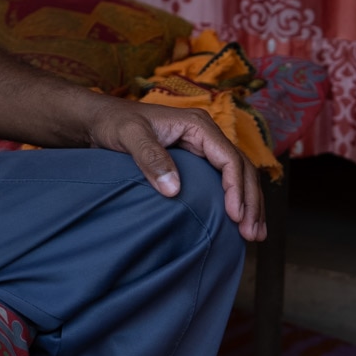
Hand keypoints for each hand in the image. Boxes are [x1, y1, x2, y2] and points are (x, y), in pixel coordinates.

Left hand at [76, 97, 266, 241]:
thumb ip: (150, 158)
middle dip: (251, 202)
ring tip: (254, 235)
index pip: (229, 159)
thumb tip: (174, 189)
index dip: (236, 189)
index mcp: (197, 125)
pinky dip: (236, 201)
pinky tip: (238, 222)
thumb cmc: (114, 123)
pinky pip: (223, 181)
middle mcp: (206, 135)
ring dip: (249, 205)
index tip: (235, 216)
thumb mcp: (129, 136)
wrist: (101, 120)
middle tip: (252, 234)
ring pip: (238, 176)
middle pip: (242, 169)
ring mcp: (203, 148)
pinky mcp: (196, 161)